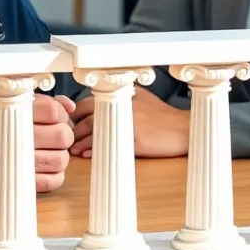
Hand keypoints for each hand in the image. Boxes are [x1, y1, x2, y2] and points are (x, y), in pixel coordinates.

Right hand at [0, 85, 75, 192]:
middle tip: (58, 134)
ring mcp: (7, 158)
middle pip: (60, 135)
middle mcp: (6, 132)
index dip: (61, 113)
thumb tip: (61, 102)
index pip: (52, 109)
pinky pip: (45, 184)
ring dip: (60, 156)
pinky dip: (53, 177)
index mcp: (2, 107)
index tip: (57, 116)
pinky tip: (44, 169)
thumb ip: (21, 89)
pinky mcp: (5, 179)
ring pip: (57, 160)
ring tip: (51, 151)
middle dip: (64, 134)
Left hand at [70, 85, 188, 158]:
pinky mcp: (136, 141)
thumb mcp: (141, 98)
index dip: (75, 114)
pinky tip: (87, 155)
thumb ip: (120, 98)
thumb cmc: (163, 116)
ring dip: (81, 141)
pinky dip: (95, 150)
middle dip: (74, 128)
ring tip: (73, 149)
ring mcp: (130, 123)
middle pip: (87, 116)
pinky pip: (109, 145)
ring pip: (95, 131)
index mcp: (123, 94)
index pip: (88, 101)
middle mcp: (124, 105)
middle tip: (66, 138)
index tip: (68, 124)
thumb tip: (95, 104)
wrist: (184, 129)